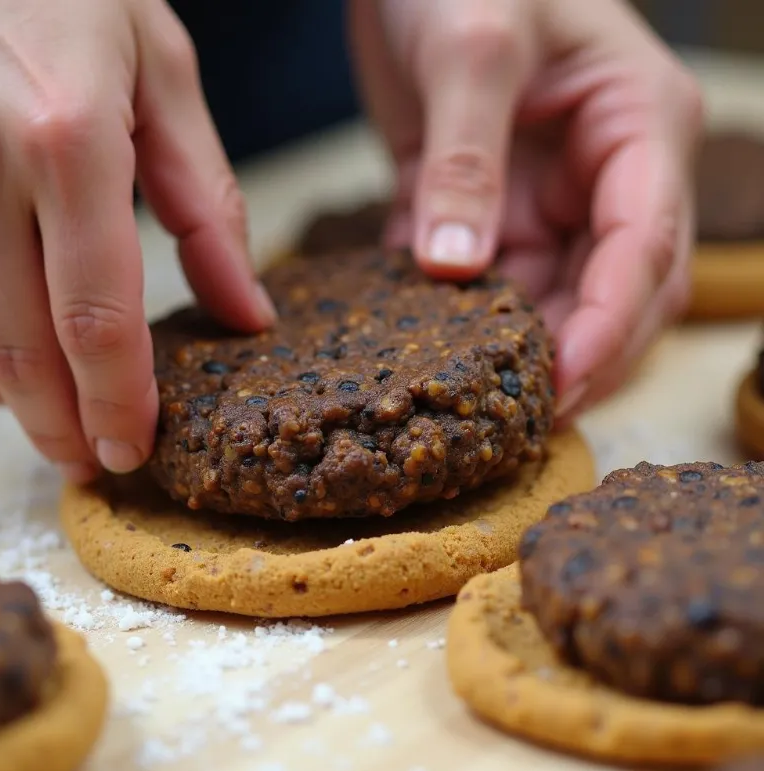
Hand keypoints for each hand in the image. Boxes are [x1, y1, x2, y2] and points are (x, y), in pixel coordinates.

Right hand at [0, 0, 274, 480]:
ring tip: (58, 426)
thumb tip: (247, 313)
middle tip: (96, 465)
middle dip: (61, 424)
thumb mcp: (164, 79)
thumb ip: (207, 205)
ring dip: (11, 402)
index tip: (135, 449)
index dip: (117, 400)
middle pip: (21, 347)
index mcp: (68, 146)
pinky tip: (0, 370)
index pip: (98, 318)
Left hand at [348, 0, 703, 421]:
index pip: (646, 244)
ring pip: (554, 299)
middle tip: (527, 414)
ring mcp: (547, 200)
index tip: (565, 380)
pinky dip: (463, 318)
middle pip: (619, 292)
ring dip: (523, 349)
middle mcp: (604, 176)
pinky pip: (486, 283)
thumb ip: (465, 160)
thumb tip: (454, 267)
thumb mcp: (471, 48)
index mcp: (637, 127)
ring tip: (479, 395)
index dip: (612, 322)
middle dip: (582, 355)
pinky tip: (431, 346)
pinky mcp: (489, 212)